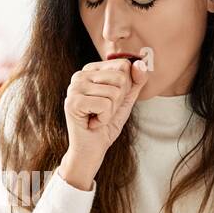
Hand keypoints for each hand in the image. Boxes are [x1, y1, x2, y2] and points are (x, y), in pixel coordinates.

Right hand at [62, 58, 149, 173]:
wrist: (91, 149)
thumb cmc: (106, 124)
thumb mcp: (126, 99)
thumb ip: (136, 80)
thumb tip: (140, 63)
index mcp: (91, 70)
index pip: (123, 65)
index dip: (125, 88)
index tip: (110, 101)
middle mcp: (80, 75)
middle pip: (120, 78)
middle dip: (119, 100)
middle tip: (103, 112)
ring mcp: (74, 88)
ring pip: (114, 92)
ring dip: (111, 111)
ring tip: (98, 117)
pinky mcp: (73, 102)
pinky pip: (105, 104)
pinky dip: (104, 118)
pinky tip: (93, 122)